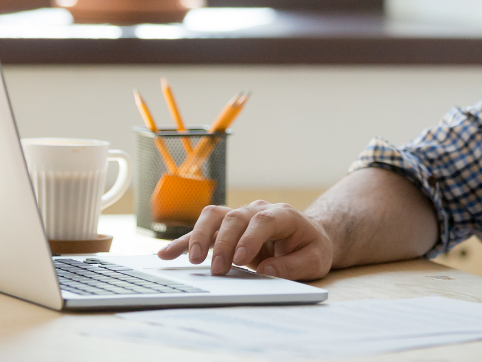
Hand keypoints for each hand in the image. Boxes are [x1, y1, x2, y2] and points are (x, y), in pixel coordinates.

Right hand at [157, 200, 333, 280]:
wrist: (307, 236)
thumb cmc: (311, 248)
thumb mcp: (314, 260)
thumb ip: (294, 265)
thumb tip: (267, 270)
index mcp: (283, 215)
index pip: (263, 220)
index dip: (250, 237)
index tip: (240, 259)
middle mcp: (257, 211)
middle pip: (234, 218)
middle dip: (223, 243)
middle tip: (218, 269)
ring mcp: (240, 217)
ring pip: (213, 217)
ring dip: (199, 236)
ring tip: (191, 260)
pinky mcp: (226, 229)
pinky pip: (203, 230)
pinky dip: (184, 242)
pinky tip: (167, 254)